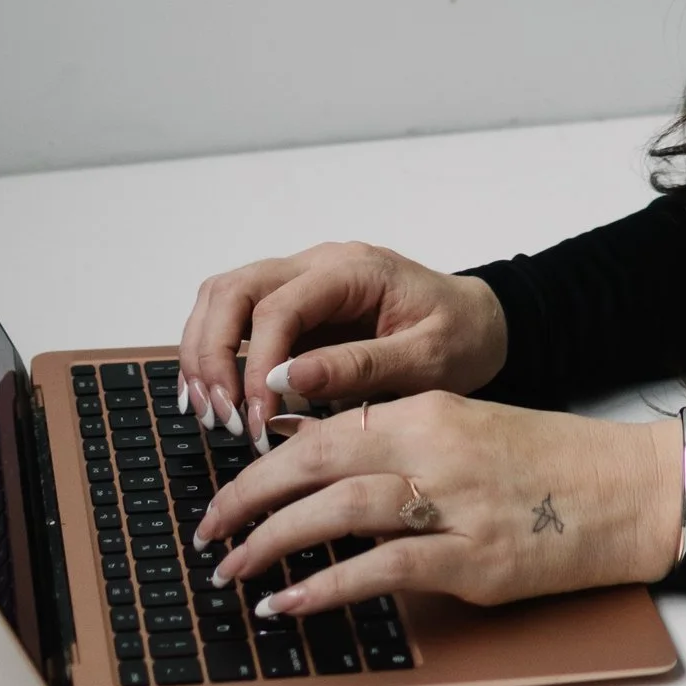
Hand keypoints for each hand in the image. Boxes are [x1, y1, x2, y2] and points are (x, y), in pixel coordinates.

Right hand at [177, 241, 508, 449]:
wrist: (480, 325)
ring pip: (222, 297)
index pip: (279, 306)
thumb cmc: (461, 337)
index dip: (256, 364)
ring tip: (212, 413)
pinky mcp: (294, 307)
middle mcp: (318, 265)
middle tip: (222, 416)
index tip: (257, 419)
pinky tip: (216, 398)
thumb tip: (287, 380)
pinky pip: (235, 318)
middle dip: (214, 354)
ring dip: (205, 353)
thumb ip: (361, 367)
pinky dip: (215, 353)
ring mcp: (301, 282)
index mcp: (354, 270)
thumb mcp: (428, 359)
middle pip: (233, 289)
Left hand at [192, 392, 682, 614]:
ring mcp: (453, 503)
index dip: (265, 460)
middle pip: (316, 461)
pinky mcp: (473, 559)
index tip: (227, 488)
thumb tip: (324, 477)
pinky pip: (382, 568)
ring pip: (338, 510)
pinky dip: (326, 587)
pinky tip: (290, 604)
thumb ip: (401, 446)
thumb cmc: (551, 464)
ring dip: (273, 542)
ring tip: (233, 569)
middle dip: (248, 497)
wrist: (629, 490)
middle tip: (208, 530)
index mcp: (429, 408)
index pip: (324, 426)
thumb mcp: (469, 432)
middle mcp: (434, 446)